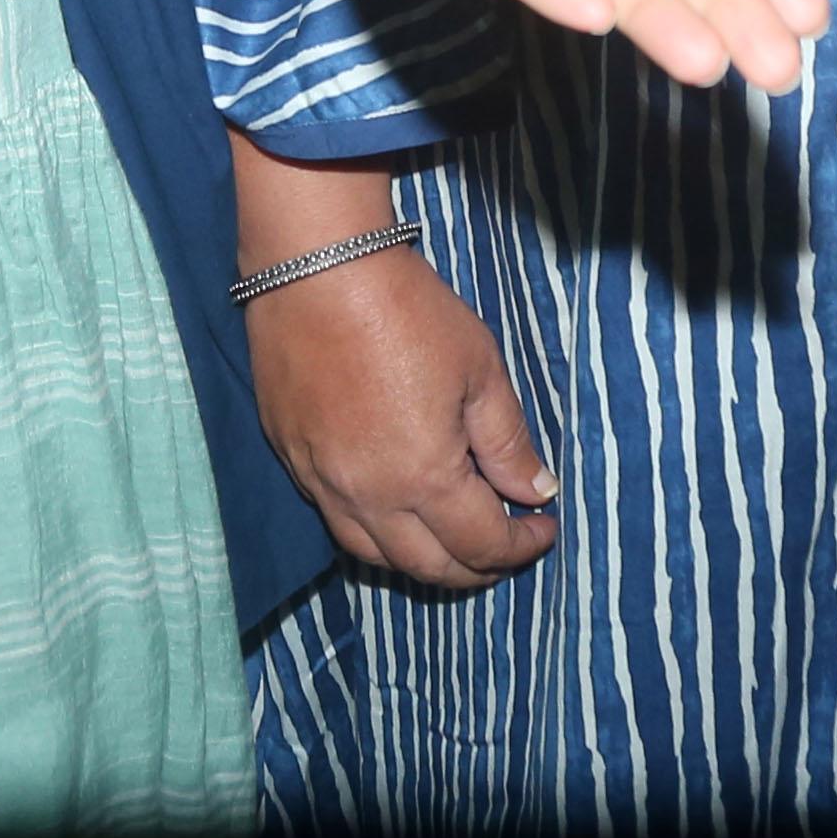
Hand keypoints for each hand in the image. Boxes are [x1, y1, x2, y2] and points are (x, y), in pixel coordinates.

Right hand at [249, 247, 558, 593]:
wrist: (314, 268)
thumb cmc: (407, 310)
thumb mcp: (479, 369)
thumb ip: (508, 442)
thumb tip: (535, 491)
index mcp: (424, 477)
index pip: (482, 544)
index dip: (521, 545)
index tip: (544, 527)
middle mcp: (369, 497)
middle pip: (430, 568)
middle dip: (477, 567)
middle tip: (505, 545)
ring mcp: (323, 483)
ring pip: (377, 557)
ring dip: (424, 561)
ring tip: (453, 539)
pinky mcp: (292, 460)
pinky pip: (337, 522)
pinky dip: (376, 533)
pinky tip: (397, 508)